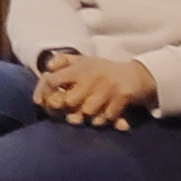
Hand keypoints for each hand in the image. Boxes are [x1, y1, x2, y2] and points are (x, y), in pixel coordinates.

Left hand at [33, 52, 157, 128]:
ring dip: (88, 117)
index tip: (44, 102)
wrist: (136, 74)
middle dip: (67, 110)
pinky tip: (104, 115)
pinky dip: (104, 119)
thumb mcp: (82, 60)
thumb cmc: (102, 70)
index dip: (45, 94)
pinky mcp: (123, 95)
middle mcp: (91, 75)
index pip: (52, 81)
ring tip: (89, 114)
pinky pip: (106, 116)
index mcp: (79, 67)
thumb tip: (48, 66)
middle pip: (69, 101)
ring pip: (87, 111)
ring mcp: (108, 85)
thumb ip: (62, 61)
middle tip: (70, 112)